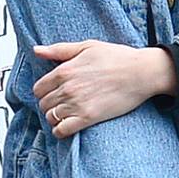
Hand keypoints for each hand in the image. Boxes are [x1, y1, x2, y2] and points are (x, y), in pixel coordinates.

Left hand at [33, 40, 173, 136]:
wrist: (141, 72)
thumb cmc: (118, 57)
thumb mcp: (87, 46)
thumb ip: (59, 50)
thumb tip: (37, 51)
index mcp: (64, 70)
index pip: (38, 88)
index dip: (44, 91)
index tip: (53, 92)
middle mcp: (67, 88)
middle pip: (43, 104)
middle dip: (49, 104)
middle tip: (61, 103)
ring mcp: (77, 104)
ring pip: (51, 117)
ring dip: (55, 117)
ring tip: (66, 114)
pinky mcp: (88, 118)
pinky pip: (62, 130)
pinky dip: (61, 131)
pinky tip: (68, 126)